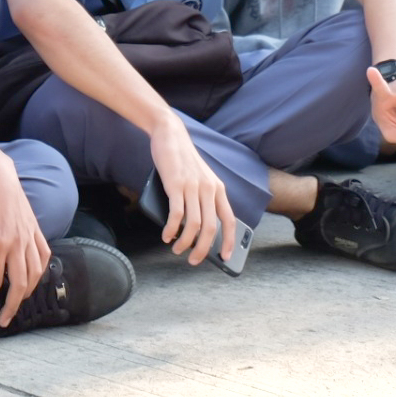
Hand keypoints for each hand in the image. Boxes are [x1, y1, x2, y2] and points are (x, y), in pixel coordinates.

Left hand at [0, 153, 49, 326]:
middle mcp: (19, 242)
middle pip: (20, 283)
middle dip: (11, 306)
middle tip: (3, 321)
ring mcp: (30, 236)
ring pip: (36, 273)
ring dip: (27, 292)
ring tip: (16, 303)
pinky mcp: (36, 229)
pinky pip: (44, 255)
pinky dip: (40, 271)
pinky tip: (33, 278)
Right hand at [149, 112, 235, 266]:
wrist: (171, 135)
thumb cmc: (183, 160)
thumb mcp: (200, 179)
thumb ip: (202, 199)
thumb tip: (195, 228)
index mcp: (218, 189)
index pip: (229, 220)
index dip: (229, 241)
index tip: (226, 257)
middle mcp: (208, 189)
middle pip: (211, 228)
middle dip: (204, 249)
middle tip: (194, 261)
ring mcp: (192, 187)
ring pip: (194, 225)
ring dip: (185, 243)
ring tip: (177, 249)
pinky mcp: (176, 184)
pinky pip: (176, 214)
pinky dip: (171, 229)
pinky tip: (166, 236)